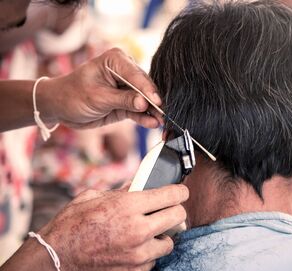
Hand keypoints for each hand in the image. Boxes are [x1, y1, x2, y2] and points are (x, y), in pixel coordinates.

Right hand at [38, 184, 187, 270]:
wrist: (55, 261)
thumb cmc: (70, 226)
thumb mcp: (93, 197)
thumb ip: (122, 191)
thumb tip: (139, 184)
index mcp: (128, 206)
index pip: (171, 195)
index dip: (180, 192)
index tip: (181, 192)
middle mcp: (138, 230)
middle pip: (178, 216)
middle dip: (175, 211)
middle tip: (166, 211)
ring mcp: (139, 254)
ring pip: (169, 242)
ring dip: (161, 236)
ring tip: (146, 234)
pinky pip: (153, 260)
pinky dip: (147, 255)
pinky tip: (132, 250)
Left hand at [40, 48, 162, 128]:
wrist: (61, 107)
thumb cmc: (73, 95)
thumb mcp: (98, 97)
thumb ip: (122, 100)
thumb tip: (143, 103)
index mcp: (116, 60)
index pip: (137, 75)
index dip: (148, 90)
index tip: (157, 102)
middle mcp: (125, 71)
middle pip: (146, 87)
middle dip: (155, 102)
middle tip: (166, 114)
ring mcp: (127, 88)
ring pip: (145, 100)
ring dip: (153, 112)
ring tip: (163, 122)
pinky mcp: (127, 103)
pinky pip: (139, 111)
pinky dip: (145, 118)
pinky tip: (153, 123)